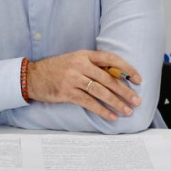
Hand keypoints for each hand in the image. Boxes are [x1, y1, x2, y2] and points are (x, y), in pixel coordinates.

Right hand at [26, 51, 142, 121]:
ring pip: (100, 92)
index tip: (138, 78)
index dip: (126, 68)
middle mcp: (80, 65)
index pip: (111, 59)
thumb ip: (94, 66)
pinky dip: (102, 110)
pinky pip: (89, 102)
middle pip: (108, 79)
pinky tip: (111, 116)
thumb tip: (117, 76)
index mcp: (85, 55)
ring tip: (127, 111)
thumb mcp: (76, 60)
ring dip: (116, 103)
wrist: (32, 76)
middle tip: (137, 100)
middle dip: (125, 91)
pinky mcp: (67, 92)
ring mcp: (73, 79)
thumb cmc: (58, 68)